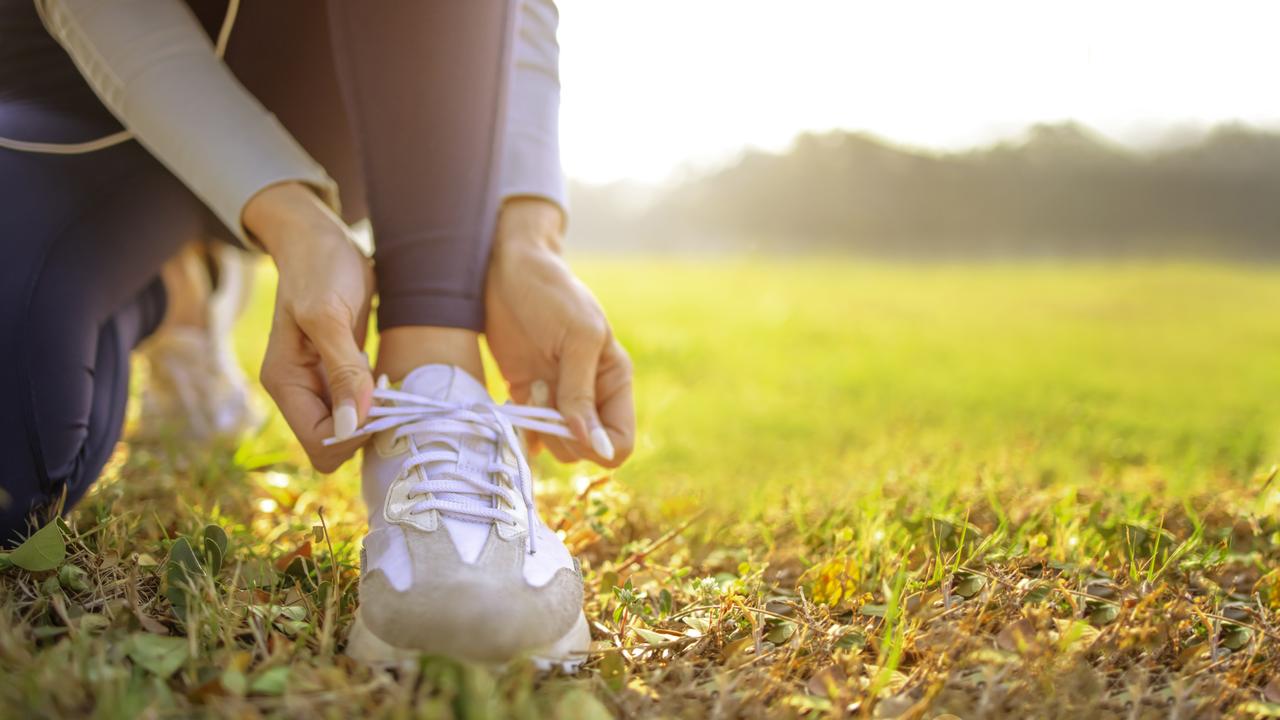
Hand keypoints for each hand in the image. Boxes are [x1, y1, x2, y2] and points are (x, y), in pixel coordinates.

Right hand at [245, 183, 374, 471]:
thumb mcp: (329, 315)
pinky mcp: (337, 375)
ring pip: (348, 430)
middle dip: (365, 430)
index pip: (319, 442)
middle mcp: (298, 390)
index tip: (381, 404)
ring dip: (373, 417)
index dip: (354, 435)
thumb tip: (352, 425)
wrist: (320, 239)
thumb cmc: (321, 267)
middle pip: (333, 444)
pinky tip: (385, 378)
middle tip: (389, 394)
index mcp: (284, 382)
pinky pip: (358, 409)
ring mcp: (317, 385)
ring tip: (388, 384)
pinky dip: (376, 403)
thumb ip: (342, 370)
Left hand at [484, 198, 634, 466]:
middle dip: (563, 433)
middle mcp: (590, 396)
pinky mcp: (528, 396)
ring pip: (558, 448)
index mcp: (614, 380)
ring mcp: (558, 398)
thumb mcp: (575, 339)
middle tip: (545, 391)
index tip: (571, 422)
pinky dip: (522, 431)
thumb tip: (595, 446)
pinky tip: (515, 405)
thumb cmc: (551, 294)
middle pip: (587, 451)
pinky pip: (531, 435)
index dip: (598, 445)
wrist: (508, 271)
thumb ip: (581, 394)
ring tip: (532, 387)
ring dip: (540, 425)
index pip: (620, 443)